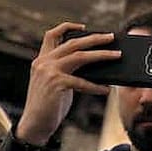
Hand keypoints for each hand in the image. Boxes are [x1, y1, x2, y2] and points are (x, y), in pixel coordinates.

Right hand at [16, 23, 118, 145]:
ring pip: (80, 56)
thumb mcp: (55, 82)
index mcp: (41, 60)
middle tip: (111, 37)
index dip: (67, 27)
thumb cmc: (49, 104)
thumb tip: (94, 65)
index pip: (51, 35)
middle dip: (95, 38)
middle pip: (73, 43)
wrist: (34, 124)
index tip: (83, 26)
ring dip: (102, 55)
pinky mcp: (56, 84)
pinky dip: (97, 86)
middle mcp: (43, 62)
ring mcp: (49, 72)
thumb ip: (67, 71)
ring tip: (117, 55)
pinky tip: (107, 89)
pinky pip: (83, 82)